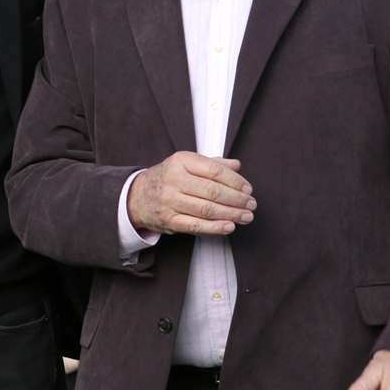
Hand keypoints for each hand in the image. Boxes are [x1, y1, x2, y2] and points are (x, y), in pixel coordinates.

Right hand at [125, 152, 255, 236]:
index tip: (248, 189)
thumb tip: (236, 165)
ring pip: (207, 209)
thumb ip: (212, 164)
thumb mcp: (186, 163)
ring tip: (246, 216)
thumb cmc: (168, 178)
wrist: (138, 195)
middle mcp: (174, 179)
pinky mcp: (169, 220)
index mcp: (181, 161)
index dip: (235, 181)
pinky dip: (215, 228)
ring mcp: (170, 201)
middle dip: (237, 199)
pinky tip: (229, 226)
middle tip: (251, 204)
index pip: (214, 170)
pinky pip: (196, 225)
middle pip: (213, 191)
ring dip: (231, 214)